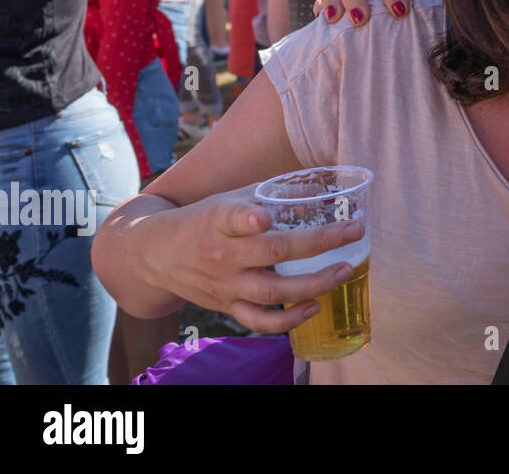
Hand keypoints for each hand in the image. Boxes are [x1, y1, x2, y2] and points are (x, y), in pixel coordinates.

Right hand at [143, 186, 365, 333]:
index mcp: (218, 220)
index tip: (266, 216)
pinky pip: (259, 321)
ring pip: (272, 292)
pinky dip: (288, 321)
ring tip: (345, 270)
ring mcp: (225, 285)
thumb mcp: (227, 198)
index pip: (233, 218)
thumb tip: (319, 188)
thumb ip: (269, 194)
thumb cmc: (202, 220)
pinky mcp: (226, 306)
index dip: (249, 218)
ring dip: (314, 283)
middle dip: (318, 243)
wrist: (155, 255)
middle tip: (353, 231)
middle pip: (273, 252)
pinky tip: (315, 307)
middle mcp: (222, 254)